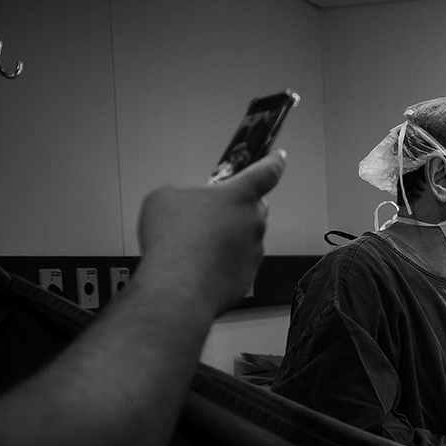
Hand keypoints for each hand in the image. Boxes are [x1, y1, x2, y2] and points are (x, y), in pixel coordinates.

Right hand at [135, 150, 285, 317]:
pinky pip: (238, 262)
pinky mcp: (250, 275)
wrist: (179, 288)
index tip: (280, 157)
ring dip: (227, 239)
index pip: (265, 173)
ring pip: (245, 237)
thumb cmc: (172, 238)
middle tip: (209, 218)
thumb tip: (188, 203)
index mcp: (238, 195)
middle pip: (252, 208)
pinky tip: (201, 267)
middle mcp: (253, 221)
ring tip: (196, 248)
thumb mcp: (165, 198)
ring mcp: (255, 250)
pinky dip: (224, 262)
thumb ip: (184, 193)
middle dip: (236, 210)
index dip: (273, 163)